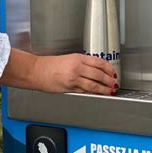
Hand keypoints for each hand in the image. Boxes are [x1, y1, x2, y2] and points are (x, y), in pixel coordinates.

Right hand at [0, 49, 117, 95]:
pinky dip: (93, 93)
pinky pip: (85, 91)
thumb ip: (82, 64)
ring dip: (104, 89)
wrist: (36, 71)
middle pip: (99, 74)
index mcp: (78, 58)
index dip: (109, 69)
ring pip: (94, 85)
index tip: (114, 73)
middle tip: (115, 83)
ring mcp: (74, 78)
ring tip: (110, 91)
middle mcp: (77, 67)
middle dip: (109, 80)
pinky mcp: (70, 88)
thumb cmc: (49, 65)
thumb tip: (96, 70)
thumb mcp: (68, 59)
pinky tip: (98, 94)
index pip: (99, 62)